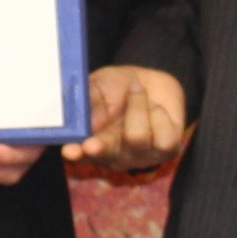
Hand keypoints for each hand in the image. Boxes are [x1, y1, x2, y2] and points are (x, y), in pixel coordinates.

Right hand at [62, 66, 189, 171]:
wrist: (150, 82)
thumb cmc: (117, 86)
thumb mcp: (99, 86)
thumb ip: (91, 102)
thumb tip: (87, 122)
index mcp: (92, 141)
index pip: (81, 153)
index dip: (76, 153)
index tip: (69, 151)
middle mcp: (115, 154)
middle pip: (107, 154)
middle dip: (100, 148)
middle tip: (91, 145)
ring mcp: (141, 155)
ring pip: (137, 138)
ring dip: (137, 106)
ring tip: (136, 93)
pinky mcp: (167, 151)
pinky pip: (163, 138)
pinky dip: (159, 115)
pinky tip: (155, 109)